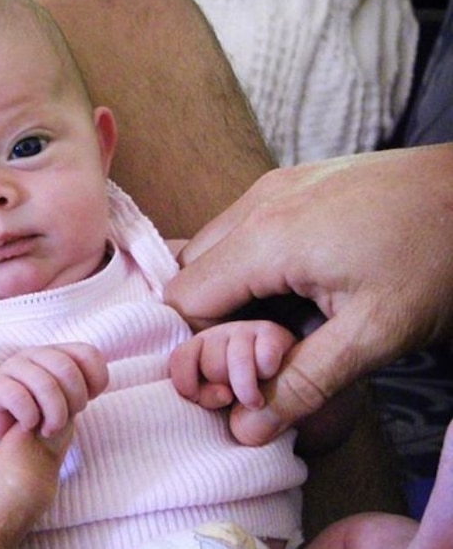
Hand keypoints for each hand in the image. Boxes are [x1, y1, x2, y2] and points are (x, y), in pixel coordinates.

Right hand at [0, 343, 108, 443]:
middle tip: (66, 421)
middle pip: (67, 369)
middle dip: (74, 401)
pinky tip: (29, 425)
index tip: (89, 400)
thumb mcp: (65, 402)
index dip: (96, 380)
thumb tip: (97, 385)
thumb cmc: (39, 415)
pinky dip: (30, 416)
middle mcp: (34, 354)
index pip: (88, 354)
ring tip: (50, 430)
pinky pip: (18, 397)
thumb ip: (81, 389)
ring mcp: (11, 366)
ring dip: (54, 414)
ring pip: (45, 384)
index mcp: (56, 353)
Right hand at [165, 144, 452, 445]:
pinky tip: (300, 284)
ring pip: (216, 248)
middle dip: (213, 318)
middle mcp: (257, 202)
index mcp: (265, 237)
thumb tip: (246, 428)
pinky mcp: (294, 183)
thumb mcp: (377, 333)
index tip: (242, 372)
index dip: (202, 344)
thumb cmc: (439, 256)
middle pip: (191, 271)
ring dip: (234, 290)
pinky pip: (245, 228)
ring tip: (287, 318)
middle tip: (265, 349)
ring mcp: (274, 186)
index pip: (183, 299)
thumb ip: (304, 382)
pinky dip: (253, 263)